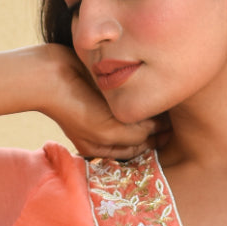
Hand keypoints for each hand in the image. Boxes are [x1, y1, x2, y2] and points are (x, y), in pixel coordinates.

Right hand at [40, 46, 167, 159]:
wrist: (50, 75)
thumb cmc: (75, 107)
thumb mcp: (107, 130)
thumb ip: (135, 134)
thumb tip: (158, 129)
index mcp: (103, 146)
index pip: (137, 149)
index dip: (155, 142)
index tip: (172, 133)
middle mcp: (105, 130)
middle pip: (138, 133)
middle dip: (156, 128)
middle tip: (176, 120)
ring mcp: (105, 110)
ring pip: (136, 115)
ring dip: (150, 111)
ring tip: (168, 105)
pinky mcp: (106, 91)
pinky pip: (129, 97)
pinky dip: (140, 96)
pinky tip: (151, 89)